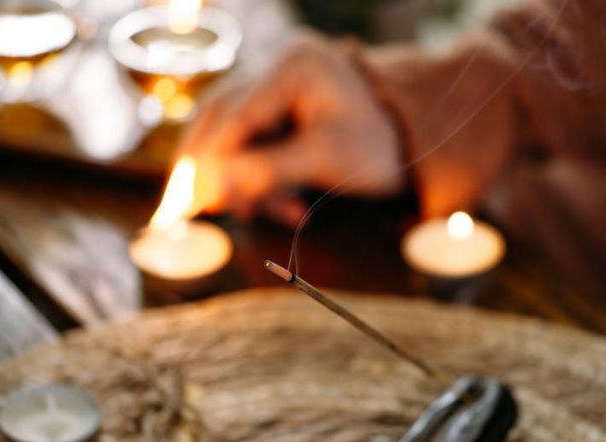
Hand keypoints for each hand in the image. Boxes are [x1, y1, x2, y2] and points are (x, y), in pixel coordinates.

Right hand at [182, 32, 402, 225]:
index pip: (235, 117)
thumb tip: (209, 188)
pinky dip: (258, 176)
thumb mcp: (326, 160)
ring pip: (231, 131)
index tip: (188, 202)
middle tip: (188, 210)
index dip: (209, 162)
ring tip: (245, 213)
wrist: (417, 142)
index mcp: (294, 66)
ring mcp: (278, 83)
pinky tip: (279, 206)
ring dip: (235, 177)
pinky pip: (252, 140)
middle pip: (220, 118)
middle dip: (209, 169)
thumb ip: (266, 171)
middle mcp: (278, 65)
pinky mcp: (281, 106)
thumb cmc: (380, 148)